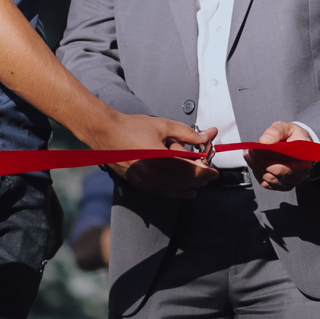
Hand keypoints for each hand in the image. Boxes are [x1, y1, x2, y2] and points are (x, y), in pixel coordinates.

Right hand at [93, 112, 217, 197]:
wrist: (105, 132)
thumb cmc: (130, 126)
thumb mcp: (162, 125)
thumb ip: (186, 133)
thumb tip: (204, 137)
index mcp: (157, 156)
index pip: (188, 170)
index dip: (204, 172)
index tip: (214, 171)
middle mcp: (149, 172)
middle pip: (182, 182)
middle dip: (199, 179)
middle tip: (209, 175)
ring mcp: (142, 179)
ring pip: (172, 189)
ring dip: (189, 187)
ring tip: (200, 183)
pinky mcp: (137, 182)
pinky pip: (161, 192)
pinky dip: (175, 193)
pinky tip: (185, 192)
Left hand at [243, 120, 313, 189]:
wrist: (298, 147)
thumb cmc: (293, 136)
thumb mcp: (286, 127)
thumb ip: (276, 131)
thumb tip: (264, 141)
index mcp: (304, 157)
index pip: (283, 159)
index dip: (266, 154)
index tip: (255, 147)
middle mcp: (301, 172)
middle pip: (275, 171)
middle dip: (259, 161)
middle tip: (249, 151)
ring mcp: (293, 181)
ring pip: (270, 179)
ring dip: (256, 167)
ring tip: (250, 155)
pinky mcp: (284, 186)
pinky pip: (267, 184)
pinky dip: (258, 174)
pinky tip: (255, 164)